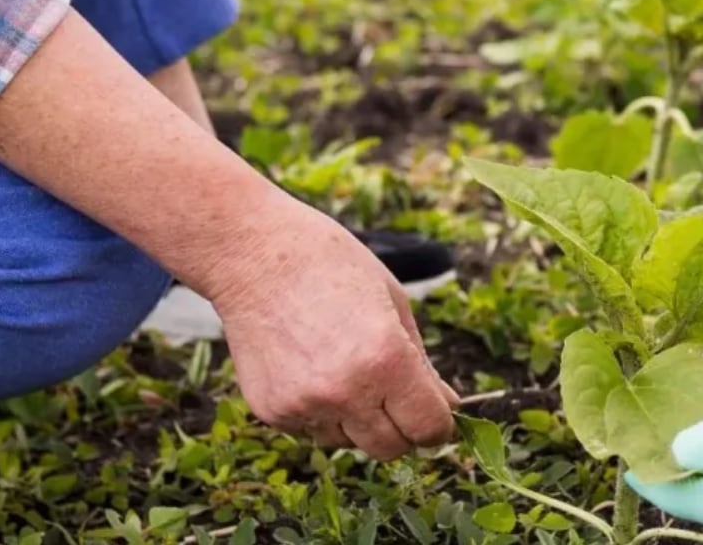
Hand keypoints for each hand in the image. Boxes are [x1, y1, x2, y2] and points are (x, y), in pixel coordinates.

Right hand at [205, 196, 459, 459]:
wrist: (253, 254)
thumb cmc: (332, 265)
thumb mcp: (394, 303)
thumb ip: (423, 363)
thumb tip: (449, 406)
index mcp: (386, 359)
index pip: (427, 427)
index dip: (438, 425)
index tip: (435, 413)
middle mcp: (346, 391)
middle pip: (390, 448)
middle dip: (401, 428)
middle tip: (394, 395)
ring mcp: (304, 406)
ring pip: (349, 442)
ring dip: (357, 420)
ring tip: (342, 366)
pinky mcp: (272, 412)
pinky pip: (311, 431)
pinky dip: (320, 411)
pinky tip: (311, 366)